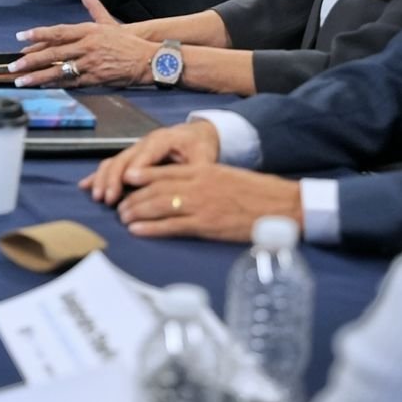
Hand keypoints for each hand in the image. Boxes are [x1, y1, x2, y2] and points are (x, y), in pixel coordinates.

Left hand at [11, 22, 153, 87]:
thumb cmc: (126, 41)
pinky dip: (56, 85)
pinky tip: (43, 87)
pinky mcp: (95, 79)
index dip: (38, 34)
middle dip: (30, 60)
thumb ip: (92, 3)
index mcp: (88, 31)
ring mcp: (90, 63)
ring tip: (21, 81)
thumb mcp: (107, 21)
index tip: (20, 37)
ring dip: (38, 77)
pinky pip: (71, 83)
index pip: (58, 31)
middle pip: (53, 53)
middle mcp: (87, 46)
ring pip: (59, 71)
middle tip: (13, 65)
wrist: (148, 59)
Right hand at [80, 119, 220, 205]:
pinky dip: (98, 175)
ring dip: (103, 178)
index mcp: (163, 139)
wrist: (198, 133)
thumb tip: (181, 188)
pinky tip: (85, 186)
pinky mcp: (131, 156)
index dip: (135, 169)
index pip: (146, 154)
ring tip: (98, 197)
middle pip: (124, 158)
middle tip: (108, 199)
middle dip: (113, 178)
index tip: (126, 184)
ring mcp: (135, 148)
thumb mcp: (203, 159)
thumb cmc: (201, 147)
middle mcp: (145, 142)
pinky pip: (111, 163)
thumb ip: (193, 172)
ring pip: (114, 161)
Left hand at [115, 164, 301, 240]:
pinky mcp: (206, 225)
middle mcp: (198, 184)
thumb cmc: (257, 193)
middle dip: (135, 197)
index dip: (143, 174)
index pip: (165, 171)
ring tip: (123, 218)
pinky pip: (171, 226)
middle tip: (120, 205)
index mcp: (204, 170)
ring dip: (137, 211)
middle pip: (156, 188)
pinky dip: (151, 228)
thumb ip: (205, 179)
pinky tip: (138, 230)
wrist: (281, 206)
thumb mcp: (227, 177)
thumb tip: (184, 188)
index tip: (127, 177)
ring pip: (159, 205)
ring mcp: (201, 205)